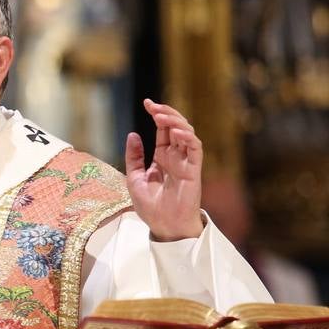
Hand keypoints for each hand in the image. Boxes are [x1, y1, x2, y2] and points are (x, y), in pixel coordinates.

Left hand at [124, 98, 204, 241]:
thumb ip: (134, 157)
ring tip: (161, 116)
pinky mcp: (194, 170)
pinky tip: (176, 132)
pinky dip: (187, 138)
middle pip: (175, 128)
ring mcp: (186, 162)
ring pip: (187, 134)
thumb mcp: (134, 178)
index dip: (157, 115)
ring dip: (176, 122)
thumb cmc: (151, 206)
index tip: (147, 103)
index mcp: (162, 157)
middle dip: (166, 114)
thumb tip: (133, 134)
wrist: (163, 226)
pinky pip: (195, 149)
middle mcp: (176, 157)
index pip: (163, 131)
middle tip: (153, 105)